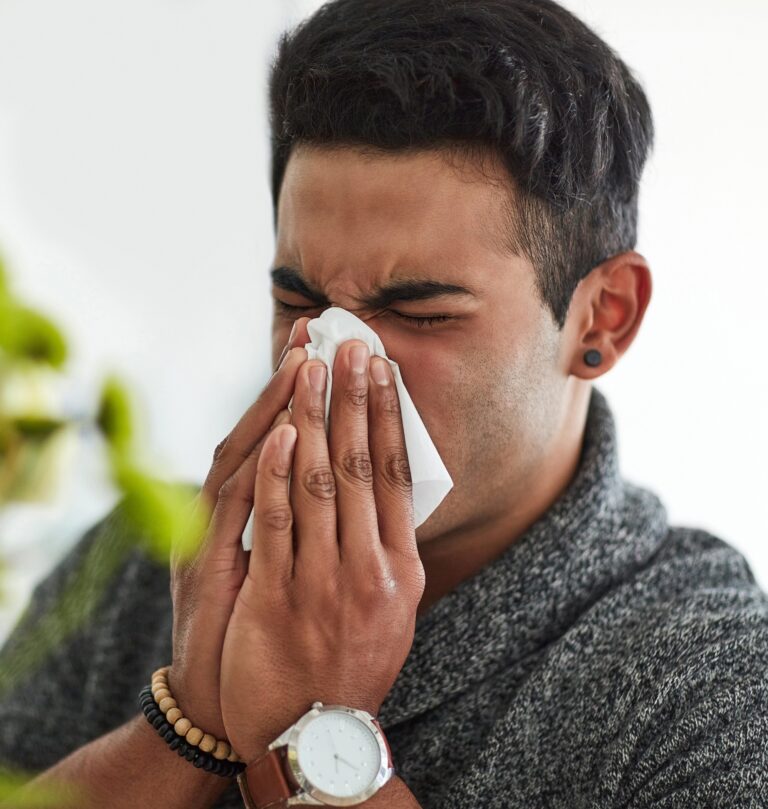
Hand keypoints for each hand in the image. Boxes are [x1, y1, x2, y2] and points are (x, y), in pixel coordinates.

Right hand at [166, 318, 311, 737]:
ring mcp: (215, 537)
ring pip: (249, 459)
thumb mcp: (300, 573)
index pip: (287, 440)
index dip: (309, 396)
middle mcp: (227, 516)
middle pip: (268, 435)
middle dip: (297, 384)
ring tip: (305, 358)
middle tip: (320, 330)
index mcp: (252, 515)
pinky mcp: (209, 570)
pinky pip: (242, 515)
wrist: (256, 715)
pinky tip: (283, 433)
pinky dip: (262, 472)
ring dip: (279, 409)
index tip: (335, 354)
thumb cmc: (279, 640)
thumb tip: (365, 487)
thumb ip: (317, 524)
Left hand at [220, 339, 425, 761]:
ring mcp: (324, 581)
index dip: (387, 415)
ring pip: (320, 481)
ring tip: (312, 366)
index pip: (396, 474)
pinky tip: (279, 428)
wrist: (316, 737)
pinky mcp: (278, 596)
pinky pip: (275, 520)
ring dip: (315, 417)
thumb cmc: (355, 664)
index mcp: (403, 570)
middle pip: (361, 465)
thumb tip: (386, 490)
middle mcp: (370, 569)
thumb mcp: (394, 611)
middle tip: (350, 343)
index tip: (380, 369)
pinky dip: (277, 469)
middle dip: (354, 398)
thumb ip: (389, 551)